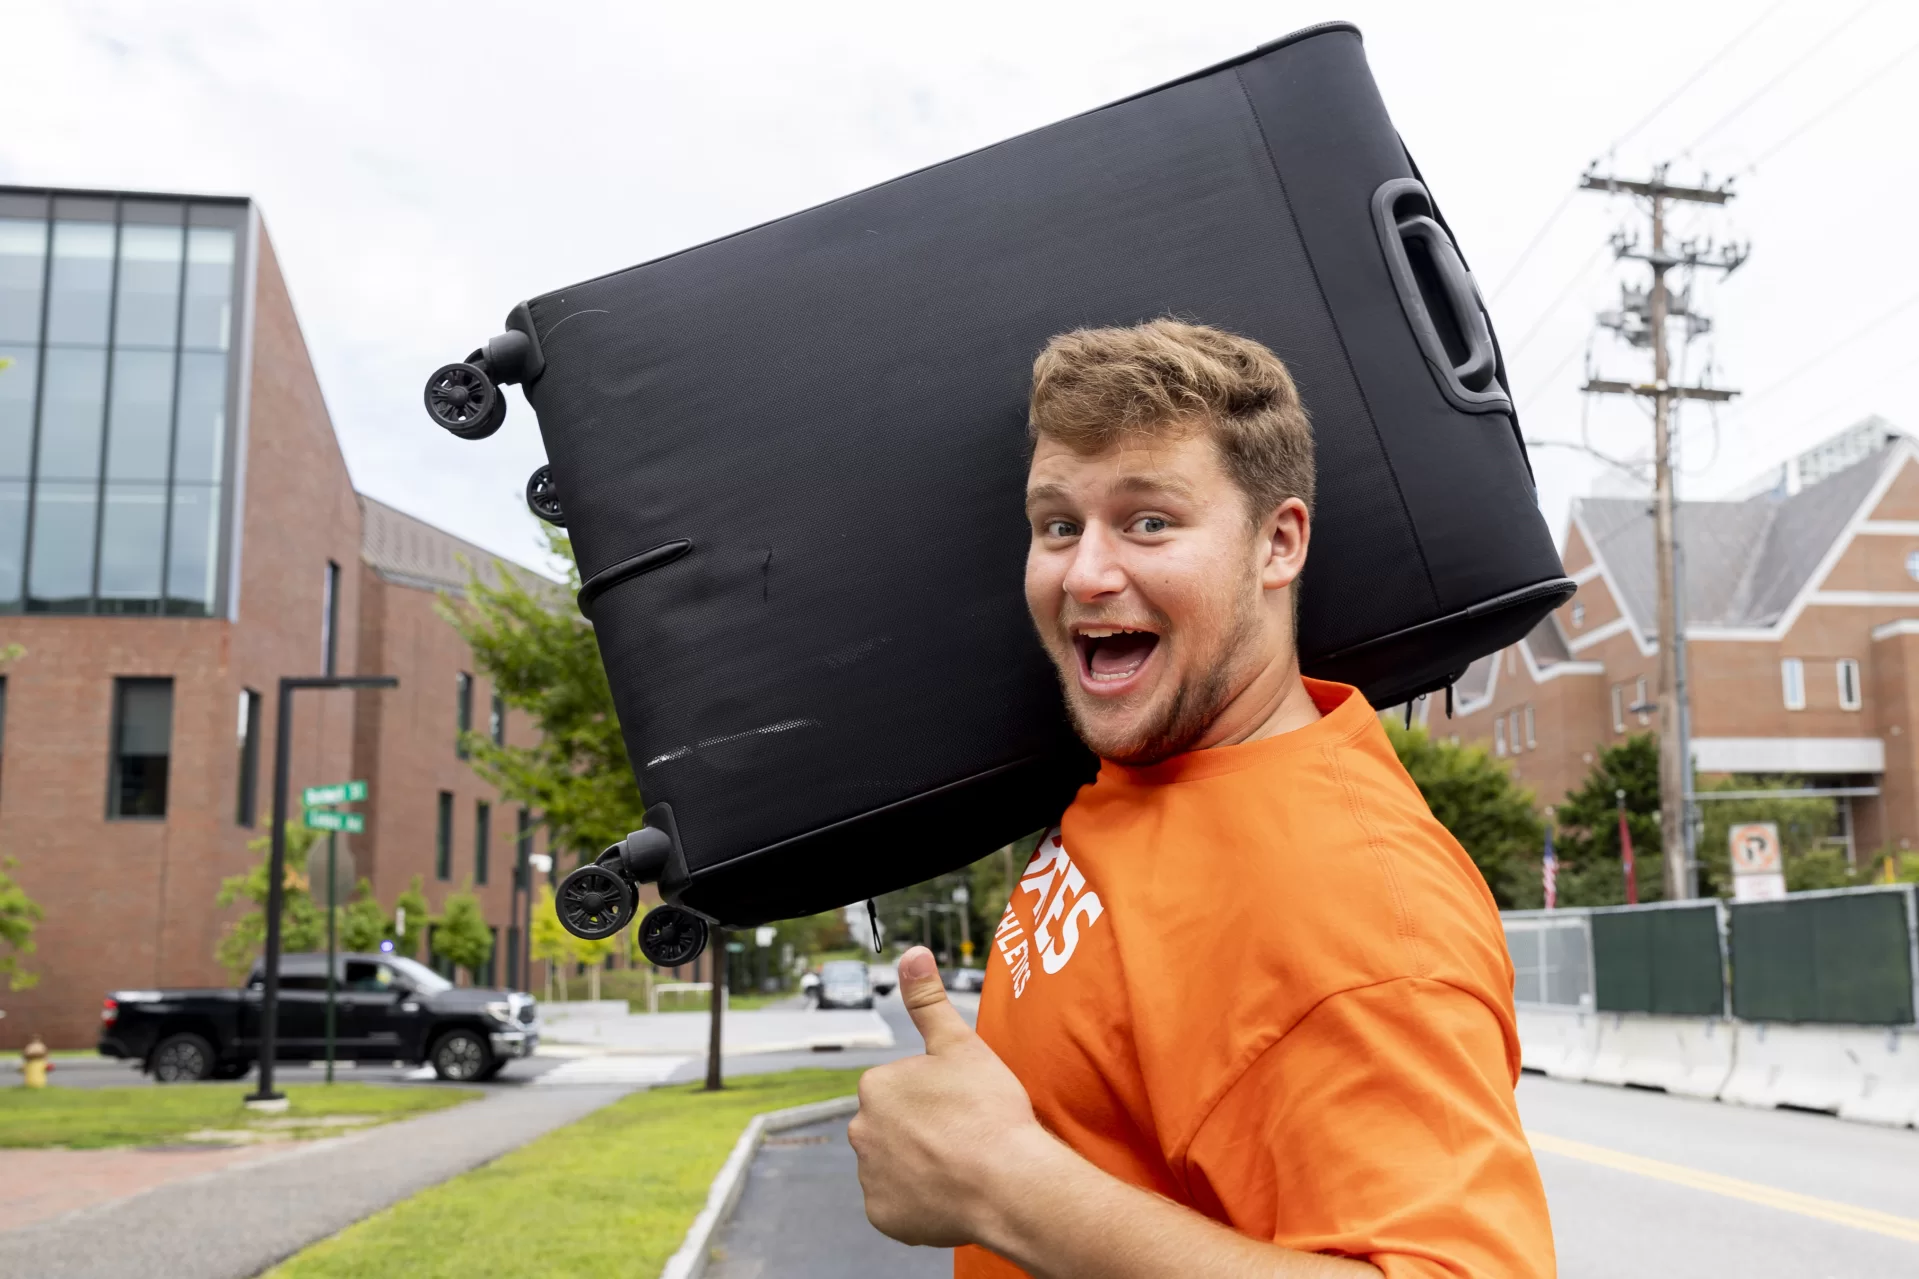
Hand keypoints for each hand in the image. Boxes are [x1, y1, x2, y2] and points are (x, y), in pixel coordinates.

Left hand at [849, 946, 1046, 1246]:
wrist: (1008, 1181)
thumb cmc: (988, 1110)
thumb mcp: (960, 1044)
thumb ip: (928, 1000)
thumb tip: (911, 954)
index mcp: (875, 1087)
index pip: (900, 1089)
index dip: (934, 1097)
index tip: (962, 1106)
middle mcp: (860, 1131)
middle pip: (892, 1127)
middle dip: (921, 1132)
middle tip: (963, 1136)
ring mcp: (870, 1178)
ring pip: (895, 1166)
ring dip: (920, 1167)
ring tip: (962, 1167)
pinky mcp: (883, 1217)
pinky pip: (899, 1206)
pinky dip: (920, 1203)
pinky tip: (951, 1194)